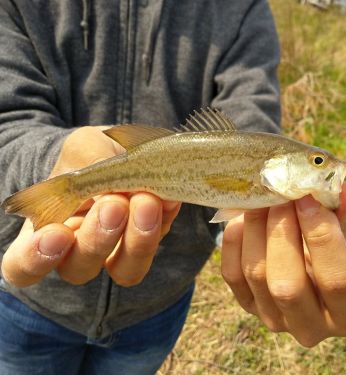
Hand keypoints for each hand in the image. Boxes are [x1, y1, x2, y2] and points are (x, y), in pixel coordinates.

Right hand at [2, 126, 180, 287]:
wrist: (121, 150)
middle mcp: (78, 251)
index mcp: (44, 233)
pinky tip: (167, 197)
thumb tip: (115, 191)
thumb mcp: (83, 148)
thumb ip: (90, 164)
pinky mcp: (150, 240)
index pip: (23, 265)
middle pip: (79, 268)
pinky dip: (165, 218)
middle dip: (98, 238)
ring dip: (137, 238)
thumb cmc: (88, 154)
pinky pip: (159, 241)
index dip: (35, 259)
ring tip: (146, 202)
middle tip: (114, 204)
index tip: (57, 234)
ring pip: (125, 270)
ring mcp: (117, 251)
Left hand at [221, 183, 345, 346]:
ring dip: (257, 228)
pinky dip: (235, 239)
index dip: (322, 235)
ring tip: (263, 197)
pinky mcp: (248, 306)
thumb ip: (345, 212)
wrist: (319, 270)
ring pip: (256, 275)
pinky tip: (246, 217)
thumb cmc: (344, 248)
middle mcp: (312, 327)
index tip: (308, 197)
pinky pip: (232, 273)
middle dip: (281, 231)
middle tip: (281, 194)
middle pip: (287, 285)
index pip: (337, 280)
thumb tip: (336, 189)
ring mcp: (275, 319)